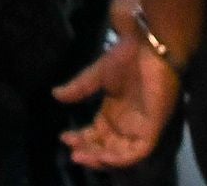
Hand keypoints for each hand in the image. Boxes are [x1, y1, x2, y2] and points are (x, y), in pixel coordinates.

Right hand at [56, 23, 184, 168]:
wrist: (150, 49)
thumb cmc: (128, 57)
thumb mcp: (98, 74)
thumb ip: (79, 88)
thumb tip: (55, 94)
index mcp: (113, 112)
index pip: (95, 134)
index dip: (80, 139)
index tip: (63, 137)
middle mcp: (125, 124)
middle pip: (104, 147)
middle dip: (87, 152)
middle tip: (72, 152)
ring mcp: (138, 128)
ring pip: (119, 154)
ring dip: (100, 159)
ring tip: (82, 156)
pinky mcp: (151, 130)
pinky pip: (135, 153)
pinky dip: (119, 158)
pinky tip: (102, 155)